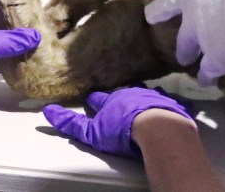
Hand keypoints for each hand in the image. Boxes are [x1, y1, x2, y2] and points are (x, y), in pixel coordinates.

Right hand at [43, 86, 193, 157]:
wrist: (158, 129)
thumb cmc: (123, 131)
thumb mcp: (93, 133)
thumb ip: (72, 124)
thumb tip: (48, 111)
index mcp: (113, 100)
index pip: (100, 98)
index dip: (95, 99)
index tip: (92, 97)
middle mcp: (134, 93)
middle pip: (126, 90)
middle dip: (123, 93)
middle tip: (121, 96)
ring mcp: (156, 97)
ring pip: (150, 92)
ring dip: (147, 95)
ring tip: (146, 97)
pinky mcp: (176, 105)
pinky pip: (176, 102)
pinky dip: (174, 103)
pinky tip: (176, 104)